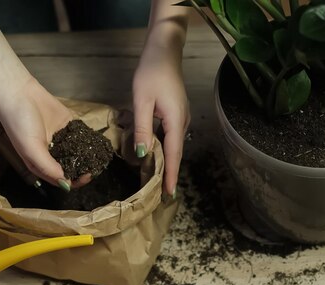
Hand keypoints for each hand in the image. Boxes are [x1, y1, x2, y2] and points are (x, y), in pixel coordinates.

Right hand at [0, 77, 89, 190]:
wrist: (19, 93)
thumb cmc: (20, 124)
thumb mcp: (31, 149)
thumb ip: (48, 167)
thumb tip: (66, 184)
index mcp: (40, 164)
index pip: (61, 179)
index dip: (75, 181)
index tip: (87, 175)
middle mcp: (52, 154)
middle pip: (72, 167)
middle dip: (83, 170)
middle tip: (95, 166)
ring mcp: (61, 139)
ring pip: (78, 153)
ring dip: (88, 156)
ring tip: (99, 156)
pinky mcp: (68, 125)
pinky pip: (81, 136)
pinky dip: (89, 140)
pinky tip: (97, 142)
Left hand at [132, 44, 189, 197]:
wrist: (164, 51)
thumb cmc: (152, 72)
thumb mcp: (142, 101)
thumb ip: (142, 129)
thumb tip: (142, 155)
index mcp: (176, 121)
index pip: (174, 155)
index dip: (170, 175)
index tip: (169, 194)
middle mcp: (182, 122)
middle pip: (175, 153)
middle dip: (169, 173)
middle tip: (161, 193)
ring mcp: (181, 118)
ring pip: (173, 145)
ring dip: (166, 161)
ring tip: (156, 179)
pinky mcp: (177, 113)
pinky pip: (170, 136)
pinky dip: (164, 148)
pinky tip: (153, 154)